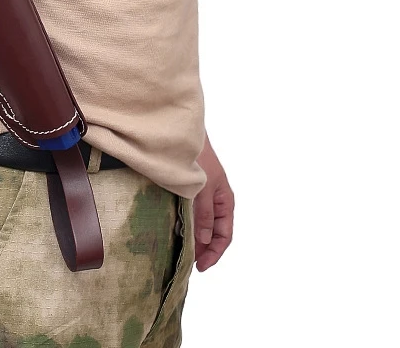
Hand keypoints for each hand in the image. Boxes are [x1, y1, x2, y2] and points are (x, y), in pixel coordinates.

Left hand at [192, 134, 234, 271]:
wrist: (183, 133)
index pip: (225, 235)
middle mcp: (215, 201)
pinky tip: (174, 231)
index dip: (214, 253)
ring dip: (193, 238)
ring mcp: (202, 196)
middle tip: (188, 263)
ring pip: (200, 225)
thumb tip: (206, 239)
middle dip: (203, 249)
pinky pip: (190, 214)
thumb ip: (204, 213)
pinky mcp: (189, 191)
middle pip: (212, 233)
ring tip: (180, 251)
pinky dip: (185, 225)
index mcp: (225, 201)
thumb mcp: (203, 187)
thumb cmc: (198, 156)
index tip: (200, 266)